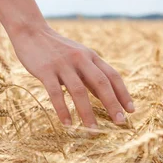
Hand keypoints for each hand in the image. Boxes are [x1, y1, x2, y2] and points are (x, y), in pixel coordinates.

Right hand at [9, 23, 133, 127]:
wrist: (31, 32)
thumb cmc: (56, 48)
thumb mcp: (78, 56)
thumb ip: (90, 74)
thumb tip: (106, 97)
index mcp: (90, 56)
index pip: (112, 75)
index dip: (123, 93)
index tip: (131, 111)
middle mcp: (80, 59)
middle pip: (101, 83)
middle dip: (112, 104)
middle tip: (120, 122)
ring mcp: (62, 64)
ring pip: (79, 91)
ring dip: (87, 112)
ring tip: (93, 130)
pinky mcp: (45, 70)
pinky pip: (56, 93)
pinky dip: (62, 110)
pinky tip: (67, 124)